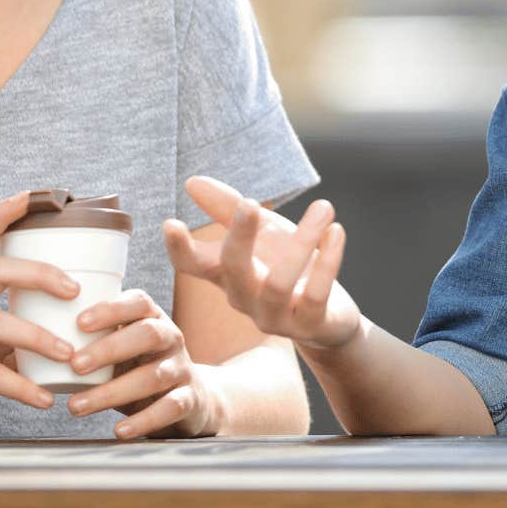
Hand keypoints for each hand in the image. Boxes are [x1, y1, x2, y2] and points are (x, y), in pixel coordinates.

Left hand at [60, 289, 216, 438]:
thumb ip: (91, 340)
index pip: (138, 302)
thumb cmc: (139, 367)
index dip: (111, 310)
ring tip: (76, 407)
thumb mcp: (122, 347)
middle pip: (148, 334)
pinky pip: (169, 408)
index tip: (79, 322)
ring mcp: (182, 369)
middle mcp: (172, 338)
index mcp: (153, 318)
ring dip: (112, 392)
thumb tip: (28, 340)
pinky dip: (143, 421)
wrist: (191, 399)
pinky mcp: (189, 400)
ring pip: (153, 376)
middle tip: (74, 365)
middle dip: (109, 349)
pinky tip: (118, 431)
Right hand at [162, 175, 361, 353]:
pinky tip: (336, 231)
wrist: (330, 317)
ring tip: (323, 206)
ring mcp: (274, 316)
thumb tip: (191, 182)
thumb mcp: (263, 232)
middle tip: (250, 202)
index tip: (170, 223)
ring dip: (302, 240)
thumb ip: (229, 209)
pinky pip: (315, 295)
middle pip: (232, 270)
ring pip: (278, 284)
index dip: (179, 248)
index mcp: (227, 274)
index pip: (193, 265)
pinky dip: (328, 262)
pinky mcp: (308, 326)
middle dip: (239, 236)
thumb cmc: (289, 267)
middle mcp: (244, 298)